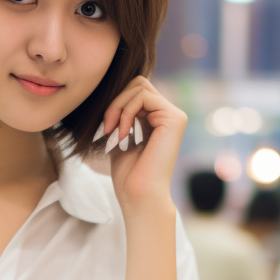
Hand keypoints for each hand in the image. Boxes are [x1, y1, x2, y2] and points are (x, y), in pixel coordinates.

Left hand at [96, 75, 187, 215]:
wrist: (139, 196)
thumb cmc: (128, 174)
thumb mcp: (120, 137)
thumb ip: (121, 115)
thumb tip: (111, 90)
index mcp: (158, 119)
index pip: (134, 91)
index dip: (115, 102)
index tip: (104, 127)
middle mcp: (169, 115)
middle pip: (137, 83)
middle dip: (116, 100)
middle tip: (106, 127)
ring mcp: (174, 115)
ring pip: (139, 86)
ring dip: (118, 106)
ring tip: (112, 131)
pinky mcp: (175, 118)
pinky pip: (144, 96)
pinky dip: (126, 111)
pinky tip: (123, 133)